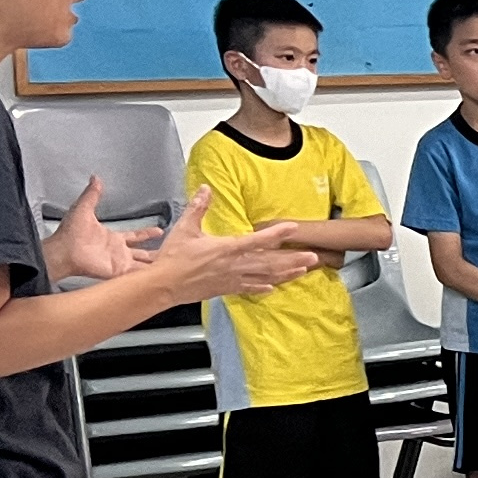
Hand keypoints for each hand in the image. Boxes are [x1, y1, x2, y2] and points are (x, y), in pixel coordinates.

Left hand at [48, 175, 169, 282]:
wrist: (63, 252)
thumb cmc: (70, 233)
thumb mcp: (83, 208)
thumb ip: (92, 194)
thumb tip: (95, 178)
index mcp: (113, 238)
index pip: (135, 236)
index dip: (147, 233)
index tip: (159, 230)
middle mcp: (118, 252)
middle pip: (143, 253)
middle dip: (157, 252)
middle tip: (172, 251)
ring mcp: (119, 263)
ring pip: (143, 265)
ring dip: (156, 265)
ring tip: (173, 265)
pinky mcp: (118, 272)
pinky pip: (136, 274)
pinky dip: (148, 275)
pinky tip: (161, 275)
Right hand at [143, 208, 316, 303]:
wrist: (163, 285)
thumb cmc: (173, 258)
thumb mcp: (185, 228)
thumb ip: (198, 207)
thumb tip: (206, 189)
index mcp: (226, 248)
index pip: (257, 240)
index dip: (277, 234)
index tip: (294, 228)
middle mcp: (234, 265)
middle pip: (269, 262)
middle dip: (293, 259)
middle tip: (314, 256)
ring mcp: (231, 279)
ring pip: (264, 276)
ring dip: (285, 273)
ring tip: (303, 270)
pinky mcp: (226, 289)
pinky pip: (249, 289)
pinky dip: (263, 287)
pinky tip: (274, 287)